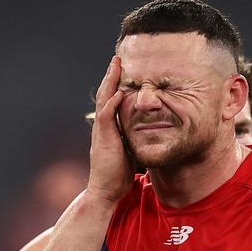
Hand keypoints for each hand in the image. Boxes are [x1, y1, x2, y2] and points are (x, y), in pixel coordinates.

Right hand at [86, 56, 133, 203]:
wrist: (106, 192)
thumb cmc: (119, 175)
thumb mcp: (130, 151)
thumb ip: (135, 139)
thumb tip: (149, 133)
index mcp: (110, 128)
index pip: (113, 100)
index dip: (117, 84)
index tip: (124, 69)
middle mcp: (103, 126)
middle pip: (106, 94)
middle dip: (112, 76)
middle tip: (118, 58)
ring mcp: (102, 131)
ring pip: (104, 100)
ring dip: (110, 82)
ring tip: (117, 65)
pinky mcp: (103, 139)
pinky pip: (106, 116)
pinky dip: (112, 103)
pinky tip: (120, 92)